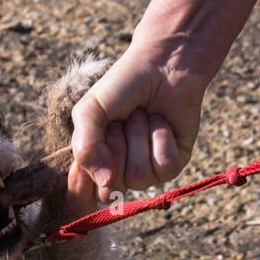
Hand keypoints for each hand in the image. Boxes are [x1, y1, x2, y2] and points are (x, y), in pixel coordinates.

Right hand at [70, 38, 207, 204]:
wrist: (162, 64)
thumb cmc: (123, 85)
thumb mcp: (90, 111)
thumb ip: (85, 147)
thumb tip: (104, 182)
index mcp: (96, 163)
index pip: (85, 195)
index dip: (85, 180)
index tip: (89, 149)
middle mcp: (121, 173)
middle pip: (112, 188)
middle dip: (115, 147)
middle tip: (120, 121)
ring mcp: (148, 171)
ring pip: (139, 177)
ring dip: (139, 137)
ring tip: (142, 116)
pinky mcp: (174, 163)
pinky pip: (164, 166)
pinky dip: (160, 138)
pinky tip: (161, 121)